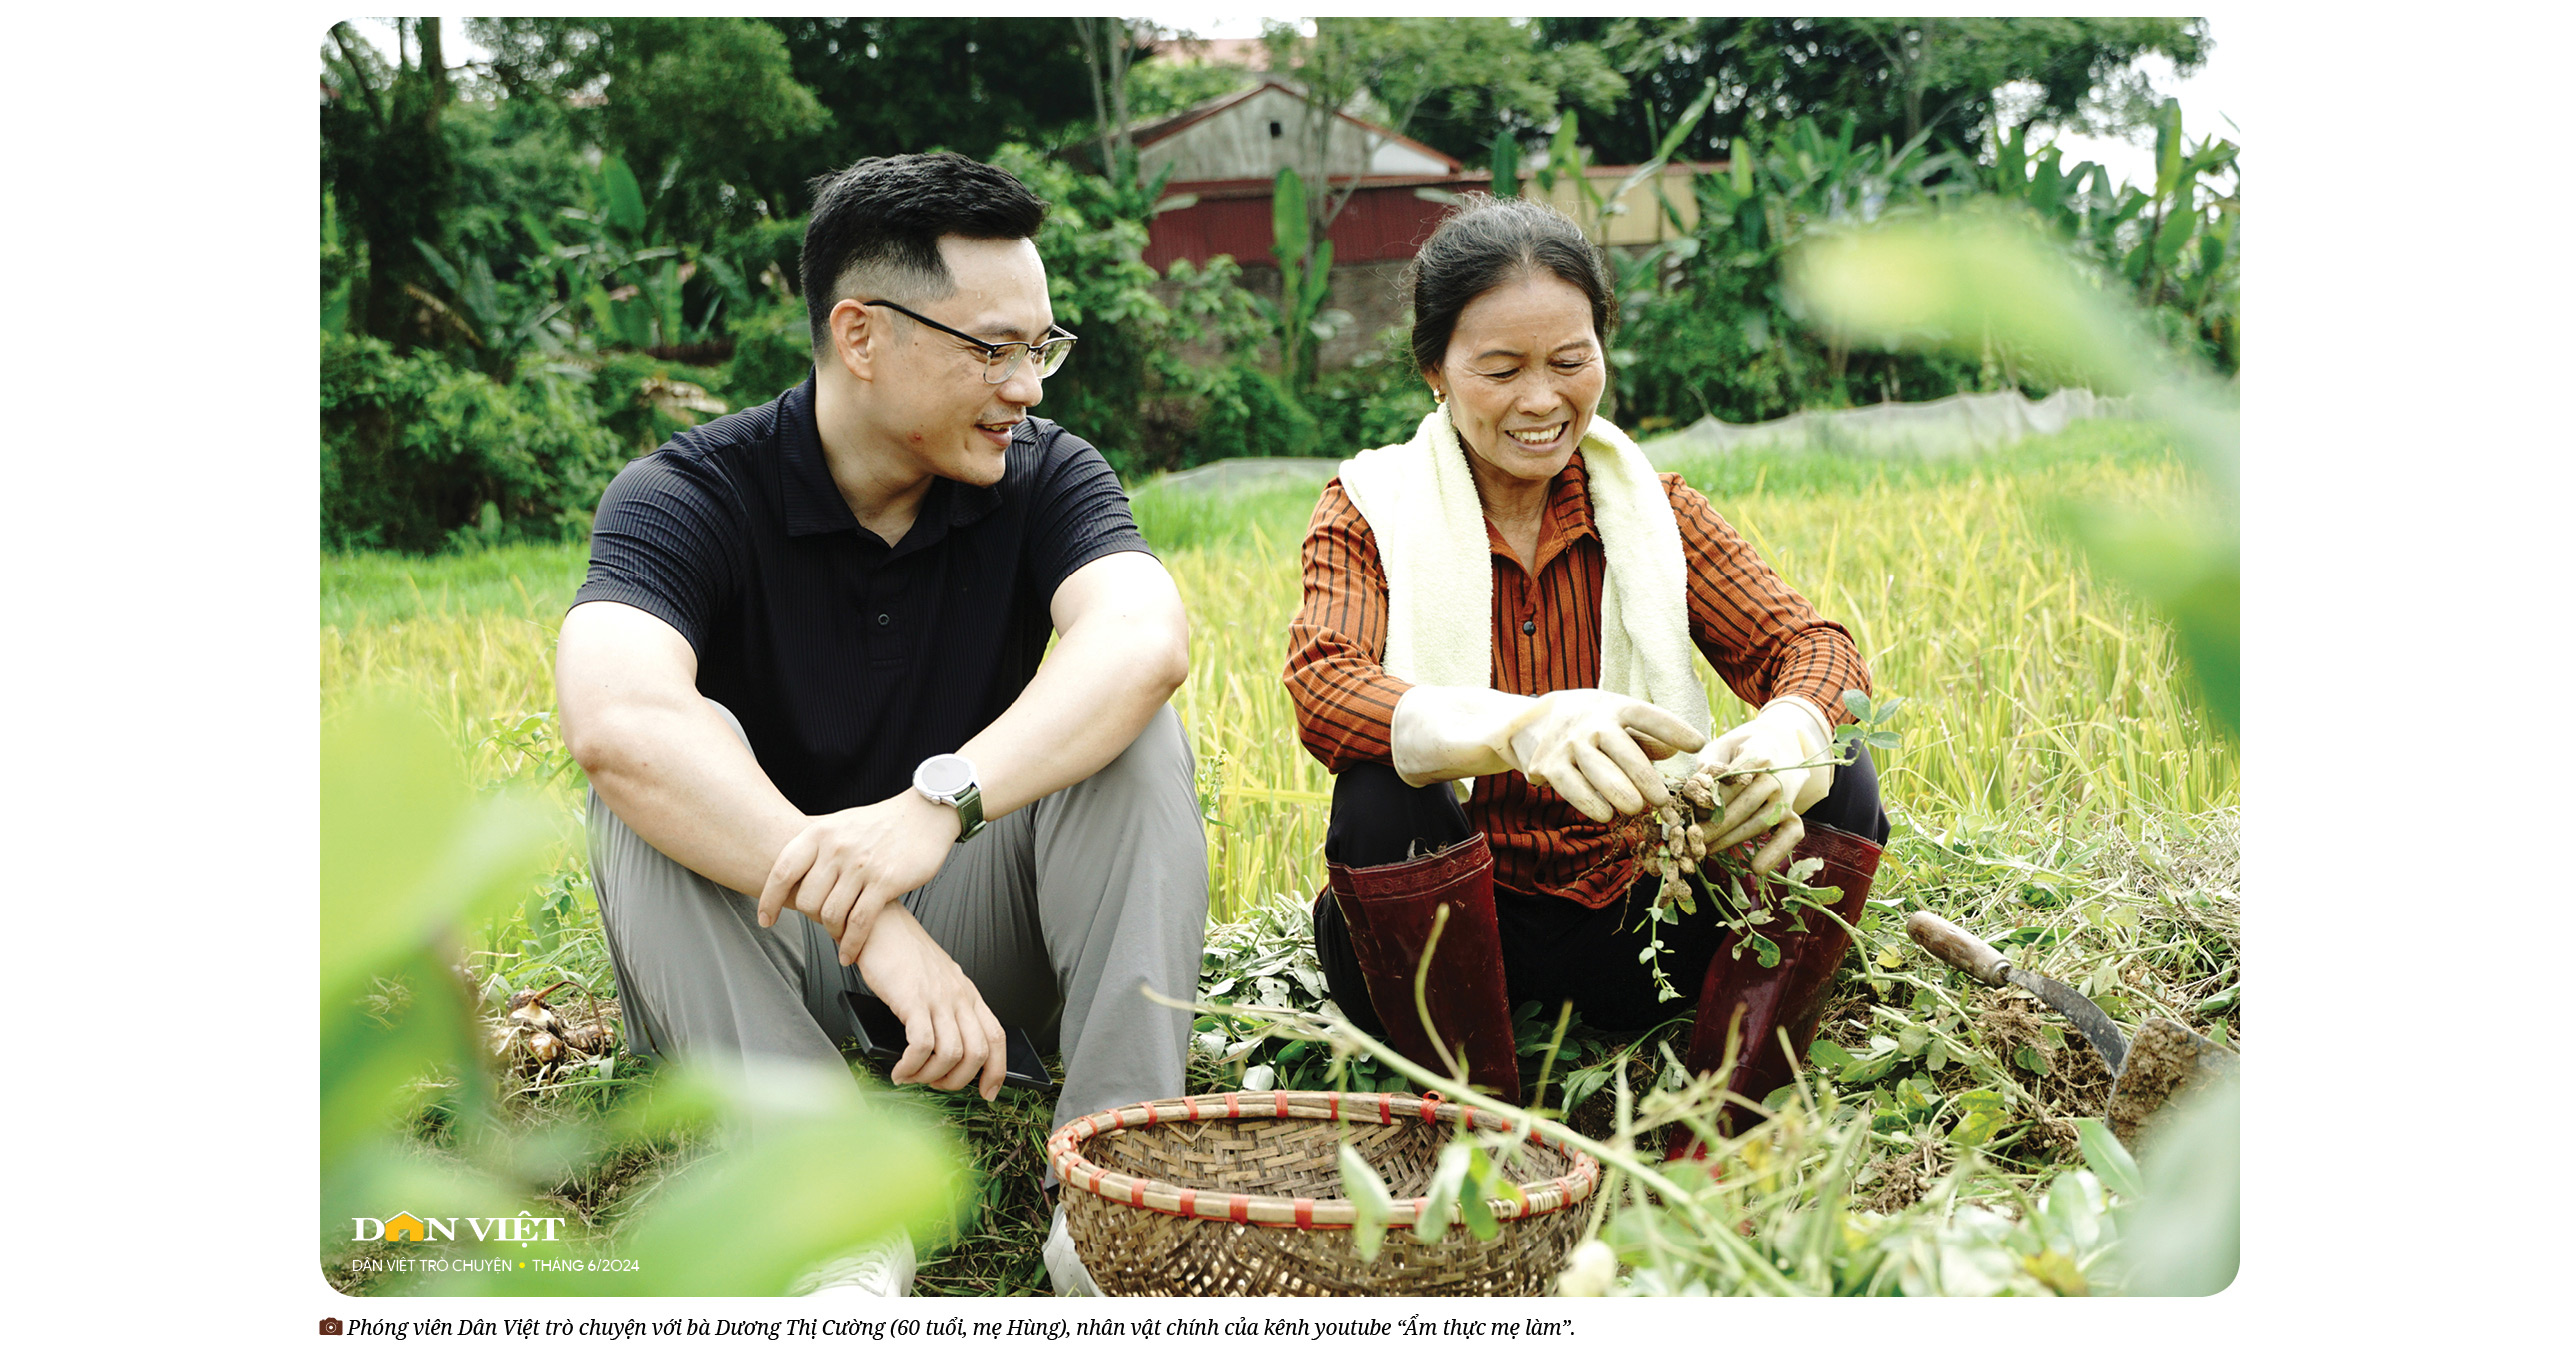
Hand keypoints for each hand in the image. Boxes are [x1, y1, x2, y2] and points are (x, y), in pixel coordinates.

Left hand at [756, 789, 962, 966]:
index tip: (765, 920)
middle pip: (806, 899)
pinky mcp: (885, 882)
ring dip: (832, 933)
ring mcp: (861, 866)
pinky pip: (859, 923)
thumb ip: (814, 844)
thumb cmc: (882, 822)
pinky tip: (849, 953)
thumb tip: (786, 866)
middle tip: (821, 922)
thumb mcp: (839, 824)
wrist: (925, 814)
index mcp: (820, 833)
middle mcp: (837, 848)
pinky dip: (850, 944)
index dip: (769, 900)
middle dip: (810, 918)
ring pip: (830, 914)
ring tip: (838, 937)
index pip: (782, 871)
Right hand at [853, 906, 1005, 1101]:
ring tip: (911, 1077)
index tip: (988, 1093)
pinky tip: (899, 1069)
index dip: (997, 1070)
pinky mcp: (912, 999)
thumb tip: (939, 1053)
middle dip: (958, 1081)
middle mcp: (959, 997)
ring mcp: (938, 998)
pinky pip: (921, 1045)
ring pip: (951, 1054)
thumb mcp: (936, 982)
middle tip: (934, 1085)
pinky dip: (911, 1066)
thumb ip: (944, 1010)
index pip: (996, 1037)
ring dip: (930, 1076)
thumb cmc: (902, 954)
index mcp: (968, 994)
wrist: (880, 924)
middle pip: (977, 1053)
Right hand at [1501, 689, 1706, 821]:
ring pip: (1597, 770)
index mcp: (1615, 708)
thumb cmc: (1594, 724)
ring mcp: (1568, 743)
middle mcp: (1591, 723)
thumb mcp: (1619, 721)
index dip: (1672, 729)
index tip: (1698, 744)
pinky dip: (1588, 803)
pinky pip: (1571, 786)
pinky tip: (1606, 815)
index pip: (1646, 716)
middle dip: (1643, 775)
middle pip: (1622, 749)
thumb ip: (1647, 738)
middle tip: (1662, 799)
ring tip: (1636, 808)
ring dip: (1617, 791)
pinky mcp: (1548, 765)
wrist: (1534, 720)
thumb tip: (1672, 754)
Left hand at [1698, 698, 1835, 873]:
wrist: (1783, 742)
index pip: (1728, 785)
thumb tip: (1695, 786)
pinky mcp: (1794, 813)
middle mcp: (1776, 778)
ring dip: (1732, 841)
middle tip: (1691, 839)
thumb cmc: (1743, 747)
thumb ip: (1709, 763)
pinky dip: (1776, 852)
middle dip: (1715, 827)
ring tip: (1706, 851)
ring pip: (1760, 823)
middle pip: (1743, 808)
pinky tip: (1756, 868)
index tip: (1687, 814)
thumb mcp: (1723, 744)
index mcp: (1758, 757)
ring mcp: (1788, 797)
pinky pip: (1791, 835)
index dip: (1707, 802)